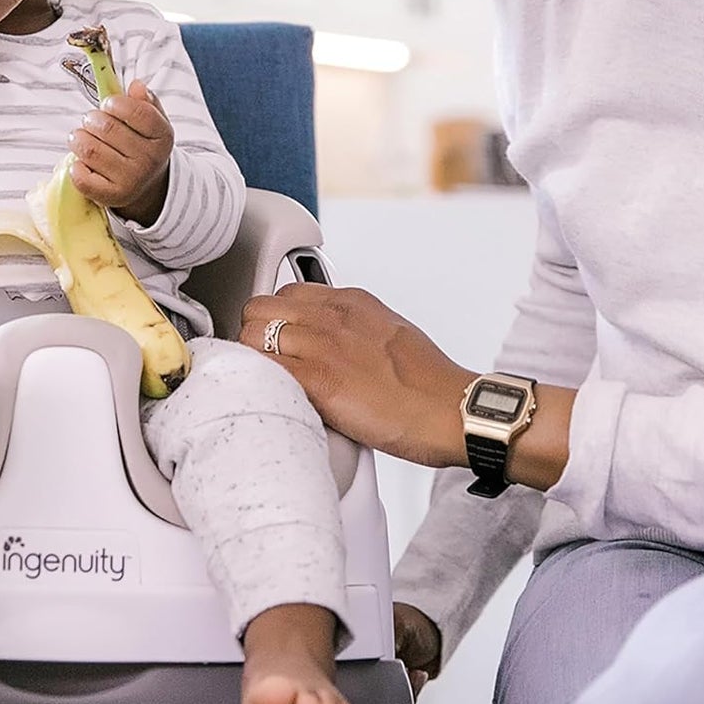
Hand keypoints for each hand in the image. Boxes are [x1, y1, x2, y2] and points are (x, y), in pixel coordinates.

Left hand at [69, 79, 172, 225]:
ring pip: (90, 149)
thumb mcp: (152, 122)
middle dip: (91, 119)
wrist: (146, 188)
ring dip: (78, 138)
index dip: (115, 103)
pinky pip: (82, 178)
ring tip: (80, 137)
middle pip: (107, 127)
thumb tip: (135, 85)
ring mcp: (131, 181)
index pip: (137, 112)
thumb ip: (144, 101)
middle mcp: (149, 160)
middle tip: (90, 121)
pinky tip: (80, 161)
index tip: (108, 104)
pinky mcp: (112, 197)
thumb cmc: (142, 146)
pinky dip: (75, 166)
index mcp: (162, 137)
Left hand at [239, 284, 471, 466]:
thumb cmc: (429, 383)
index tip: (274, 340)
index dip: (272, 319)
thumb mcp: (390, 333)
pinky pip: (262, 370)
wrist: (453, 410)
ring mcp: (323, 346)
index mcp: (351, 302)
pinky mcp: (318, 381)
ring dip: (250, 361)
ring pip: (250, 337)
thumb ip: (354, 330)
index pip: (285, 294)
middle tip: (263, 362)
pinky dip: (256, 381)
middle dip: (253, 334)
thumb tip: (334, 344)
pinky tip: (269, 397)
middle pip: (259, 308)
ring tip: (264, 383)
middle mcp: (332, 316)